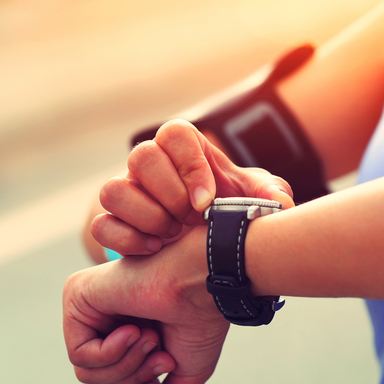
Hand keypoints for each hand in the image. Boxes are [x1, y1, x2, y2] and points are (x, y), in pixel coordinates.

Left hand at [63, 226, 229, 383]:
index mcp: (125, 328)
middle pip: (97, 378)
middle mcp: (101, 316)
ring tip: (150, 337)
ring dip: (126, 365)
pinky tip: (134, 330)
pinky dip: (111, 353)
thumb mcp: (183, 371)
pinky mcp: (77, 296)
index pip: (115, 378)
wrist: (204, 283)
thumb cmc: (200, 319)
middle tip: (162, 353)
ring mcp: (86, 305)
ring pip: (86, 371)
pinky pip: (80, 355)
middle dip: (134, 377)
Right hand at [92, 119, 294, 255]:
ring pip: (113, 190)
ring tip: (172, 234)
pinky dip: (126, 239)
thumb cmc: (229, 208)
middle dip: (169, 194)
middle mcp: (151, 166)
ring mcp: (129, 193)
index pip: (175, 133)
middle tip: (191, 219)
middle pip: (141, 157)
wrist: (206, 241)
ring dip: (145, 216)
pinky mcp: (114, 223)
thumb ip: (269, 195)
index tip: (206, 201)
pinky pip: (102, 226)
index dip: (189, 166)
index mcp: (185, 150)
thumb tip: (280, 204)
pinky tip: (155, 249)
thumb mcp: (255, 200)